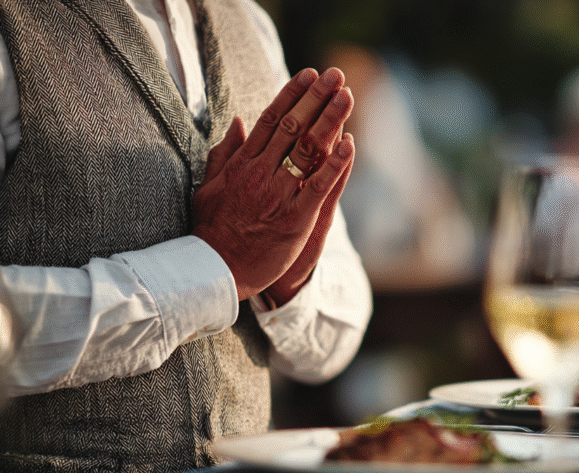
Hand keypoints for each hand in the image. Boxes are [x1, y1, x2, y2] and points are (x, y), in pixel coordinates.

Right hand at [194, 68, 354, 300]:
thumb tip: (238, 121)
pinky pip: (319, 187)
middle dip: (316, 98)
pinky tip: (349, 145)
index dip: (292, 95)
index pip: (271, 120)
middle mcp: (261, 174)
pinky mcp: (296, 219)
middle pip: (293, 128)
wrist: (215, 271)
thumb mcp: (208, 186)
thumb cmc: (212, 229)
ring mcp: (279, 195)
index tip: (309, 75)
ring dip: (330, 121)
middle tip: (335, 75)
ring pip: (308, 151)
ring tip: (346, 96)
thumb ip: (225, 153)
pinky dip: (335, 164)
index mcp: (242, 164)